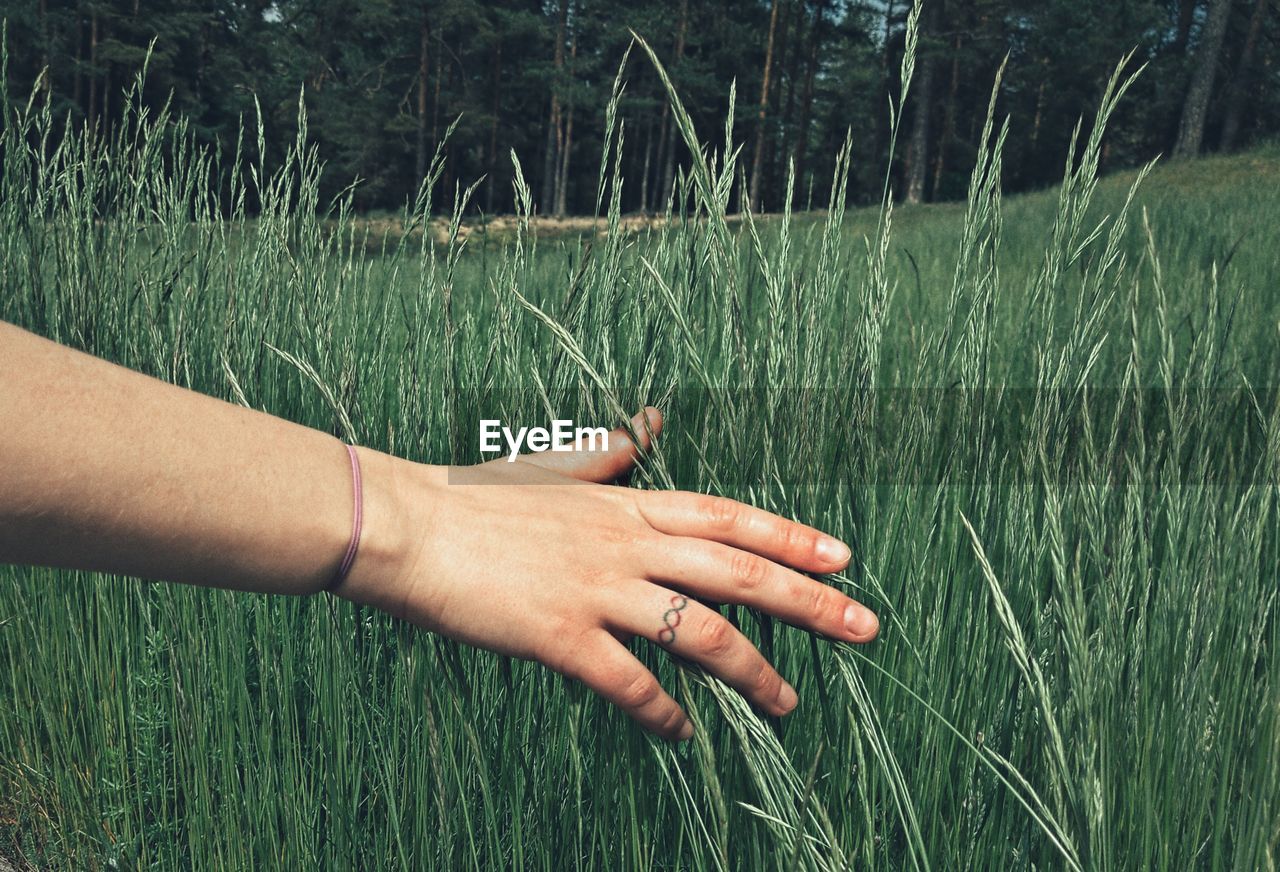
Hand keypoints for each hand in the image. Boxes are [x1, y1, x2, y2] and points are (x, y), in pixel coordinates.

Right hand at [338, 408, 878, 741]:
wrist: (405, 525)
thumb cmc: (474, 499)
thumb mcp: (552, 470)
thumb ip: (609, 455)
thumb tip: (648, 423)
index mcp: (625, 505)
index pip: (728, 517)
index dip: (791, 537)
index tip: (844, 557)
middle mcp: (624, 544)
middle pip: (737, 572)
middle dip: (809, 602)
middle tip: (866, 627)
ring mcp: (596, 589)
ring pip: (699, 632)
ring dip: (753, 671)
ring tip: (788, 702)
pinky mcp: (559, 635)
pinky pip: (629, 681)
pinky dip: (663, 711)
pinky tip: (684, 734)